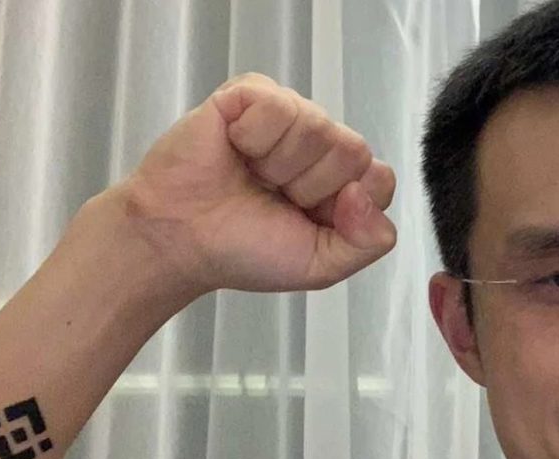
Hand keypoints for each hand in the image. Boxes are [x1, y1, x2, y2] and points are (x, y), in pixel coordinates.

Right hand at [122, 72, 396, 293]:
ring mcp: (289, 113)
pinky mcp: (251, 93)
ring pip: (319, 128)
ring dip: (278, 166)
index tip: (305, 219)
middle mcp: (320, 142)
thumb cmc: (242, 248)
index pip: (380, 179)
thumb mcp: (321, 264)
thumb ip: (369, 242)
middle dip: (310, 187)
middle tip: (270, 197)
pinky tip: (234, 149)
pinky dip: (253, 139)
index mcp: (340, 180)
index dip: (345, 207)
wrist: (179, 239)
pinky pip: (279, 108)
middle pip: (353, 151)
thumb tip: (363, 193)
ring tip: (249, 175)